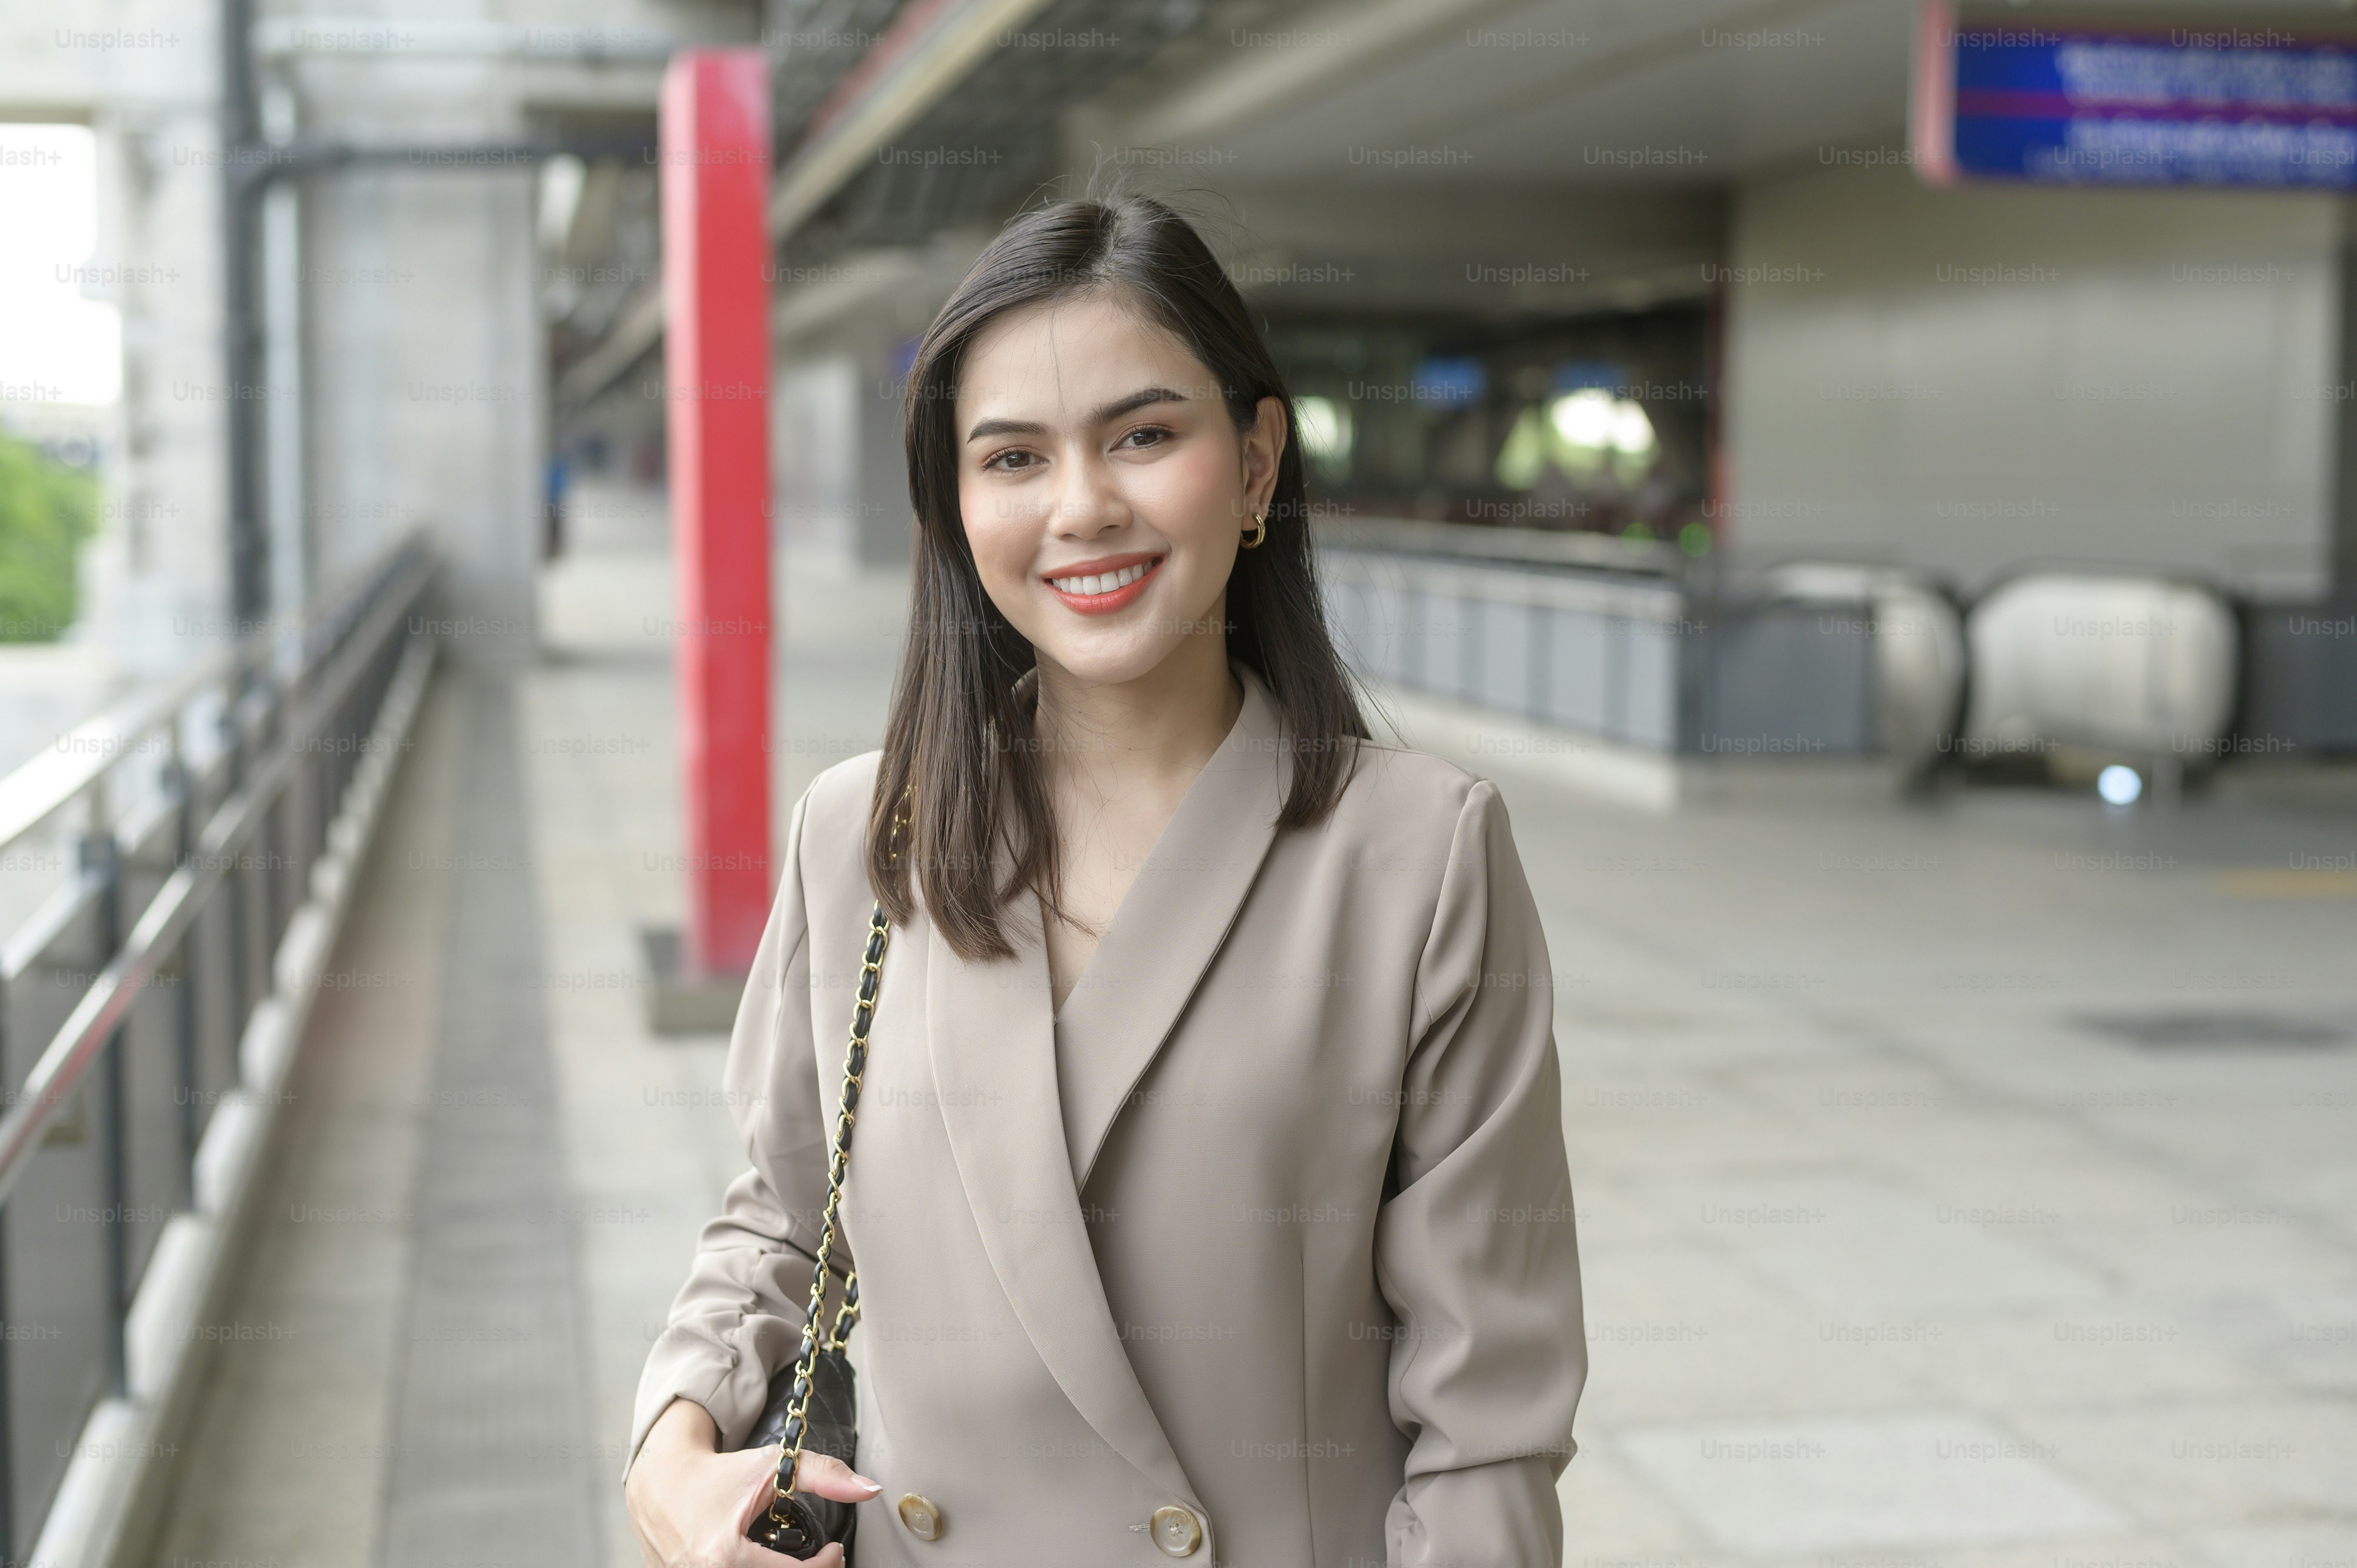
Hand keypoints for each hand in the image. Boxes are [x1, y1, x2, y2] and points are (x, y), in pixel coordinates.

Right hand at [626, 1398, 881, 1567]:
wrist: (661, 1483)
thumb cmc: (717, 1476)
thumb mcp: (771, 1467)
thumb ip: (824, 1474)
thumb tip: (870, 1489)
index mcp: (725, 1556)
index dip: (825, 1567)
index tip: (834, 1551)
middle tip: (822, 1563)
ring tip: (795, 1565)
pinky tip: (765, 1566)